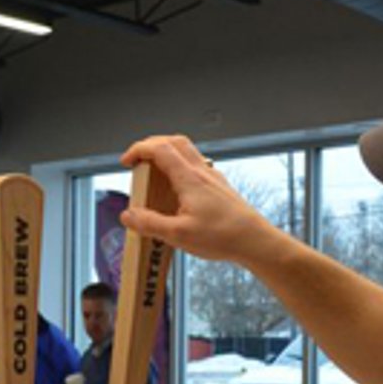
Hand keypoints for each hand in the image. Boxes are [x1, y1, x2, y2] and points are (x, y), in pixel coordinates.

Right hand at [119, 135, 278, 263]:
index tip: (126, 161)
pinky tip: (178, 188)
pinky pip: (197, 165)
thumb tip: (128, 215)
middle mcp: (202, 172)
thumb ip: (150, 224)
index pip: (159, 149)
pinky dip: (181, 166)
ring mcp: (213, 178)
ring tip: (155, 171)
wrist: (256, 241)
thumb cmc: (224, 237)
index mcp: (190, 179)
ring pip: (187, 151)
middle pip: (174, 141)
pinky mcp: (220, 187)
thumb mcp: (178, 235)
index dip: (139, 150)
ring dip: (167, 152)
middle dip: (152, 144)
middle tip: (138, 159)